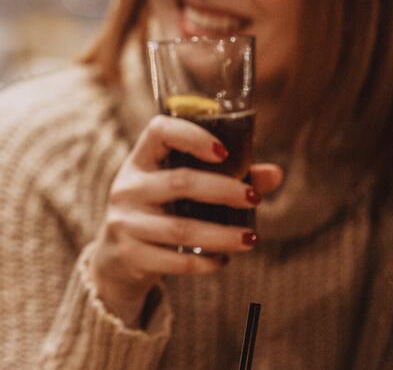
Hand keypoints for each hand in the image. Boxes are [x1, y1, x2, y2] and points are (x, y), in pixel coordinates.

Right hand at [90, 115, 282, 326]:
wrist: (116, 261)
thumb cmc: (158, 214)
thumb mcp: (179, 192)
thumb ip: (226, 178)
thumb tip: (275, 173)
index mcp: (140, 161)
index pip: (159, 131)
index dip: (193, 135)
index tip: (224, 152)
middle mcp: (127, 187)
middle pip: (180, 182)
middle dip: (224, 190)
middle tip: (254, 198)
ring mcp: (124, 222)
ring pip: (181, 228)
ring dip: (223, 234)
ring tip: (252, 238)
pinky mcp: (130, 255)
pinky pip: (175, 260)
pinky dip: (205, 262)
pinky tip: (223, 260)